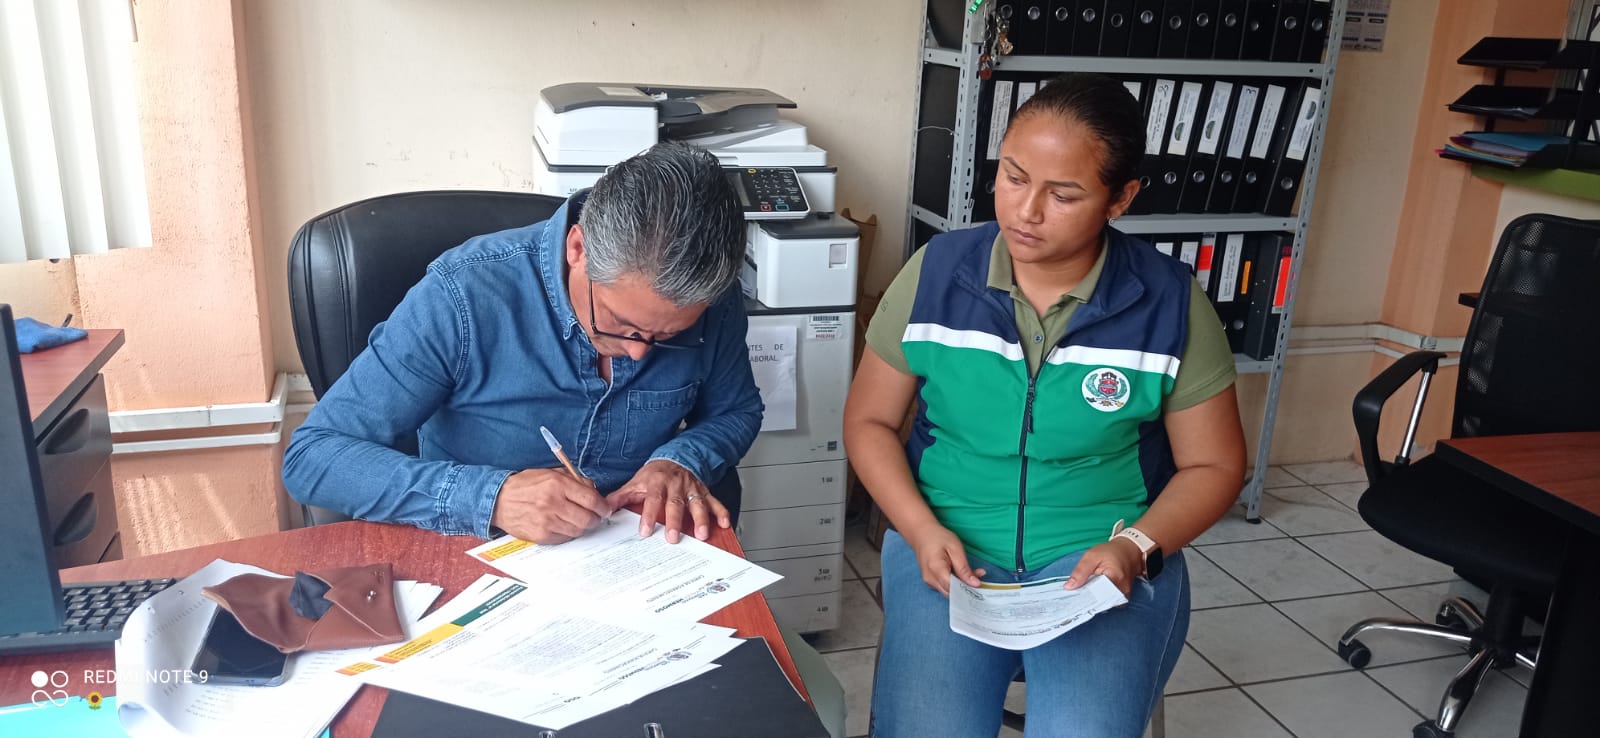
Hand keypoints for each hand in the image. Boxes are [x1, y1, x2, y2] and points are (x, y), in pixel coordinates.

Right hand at [490, 468, 608, 543]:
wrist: (499, 500)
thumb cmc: (526, 485)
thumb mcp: (551, 473)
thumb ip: (575, 480)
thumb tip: (594, 491)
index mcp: (557, 484)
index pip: (591, 499)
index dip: (603, 506)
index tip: (605, 508)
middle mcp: (553, 503)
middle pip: (588, 519)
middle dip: (596, 519)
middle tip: (595, 517)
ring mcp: (547, 521)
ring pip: (578, 531)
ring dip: (582, 527)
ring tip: (578, 520)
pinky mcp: (541, 535)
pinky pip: (564, 538)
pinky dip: (568, 533)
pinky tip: (564, 525)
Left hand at [606, 460, 730, 542]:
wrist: (675, 458)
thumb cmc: (654, 474)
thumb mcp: (636, 482)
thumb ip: (621, 497)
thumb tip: (603, 509)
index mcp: (657, 483)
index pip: (652, 500)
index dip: (649, 516)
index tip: (645, 532)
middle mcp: (676, 485)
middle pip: (676, 504)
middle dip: (675, 521)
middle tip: (673, 538)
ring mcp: (692, 489)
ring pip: (698, 504)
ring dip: (701, 519)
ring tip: (701, 535)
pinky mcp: (704, 492)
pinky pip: (715, 502)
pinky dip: (721, 512)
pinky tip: (724, 524)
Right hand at [902, 523, 984, 596]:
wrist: (921, 533)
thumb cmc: (938, 537)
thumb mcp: (955, 549)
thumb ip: (964, 569)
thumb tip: (975, 584)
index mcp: (936, 569)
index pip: (954, 589)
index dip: (968, 589)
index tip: (981, 584)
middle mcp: (930, 579)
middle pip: (952, 593)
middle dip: (967, 587)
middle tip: (980, 576)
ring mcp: (929, 582)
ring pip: (949, 591)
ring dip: (962, 585)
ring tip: (974, 572)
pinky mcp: (930, 581)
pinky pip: (945, 586)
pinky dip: (955, 583)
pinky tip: (962, 573)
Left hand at [1065, 538, 1144, 597]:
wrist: (1128, 551)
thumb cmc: (1110, 552)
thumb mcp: (1091, 556)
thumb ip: (1080, 571)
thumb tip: (1069, 587)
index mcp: (1114, 576)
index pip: (1098, 594)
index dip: (1084, 598)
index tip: (1074, 599)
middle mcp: (1122, 589)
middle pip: (1101, 601)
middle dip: (1087, 601)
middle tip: (1075, 597)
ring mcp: (1124, 594)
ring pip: (1105, 603)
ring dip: (1094, 601)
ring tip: (1084, 595)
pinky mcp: (1123, 597)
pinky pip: (1109, 602)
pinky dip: (1100, 600)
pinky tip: (1093, 595)